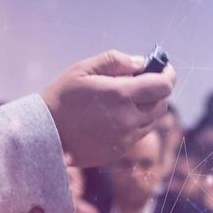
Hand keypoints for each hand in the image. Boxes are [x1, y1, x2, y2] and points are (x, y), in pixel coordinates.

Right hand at [41, 51, 175, 167]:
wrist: (44, 134)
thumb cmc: (62, 97)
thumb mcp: (83, 69)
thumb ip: (115, 61)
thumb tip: (140, 62)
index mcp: (121, 94)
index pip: (163, 86)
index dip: (168, 74)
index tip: (164, 68)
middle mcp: (128, 119)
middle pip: (162, 104)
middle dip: (158, 90)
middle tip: (145, 81)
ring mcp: (125, 138)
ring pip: (152, 121)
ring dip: (148, 107)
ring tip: (130, 98)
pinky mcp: (119, 152)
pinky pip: (138, 135)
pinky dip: (136, 123)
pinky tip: (118, 116)